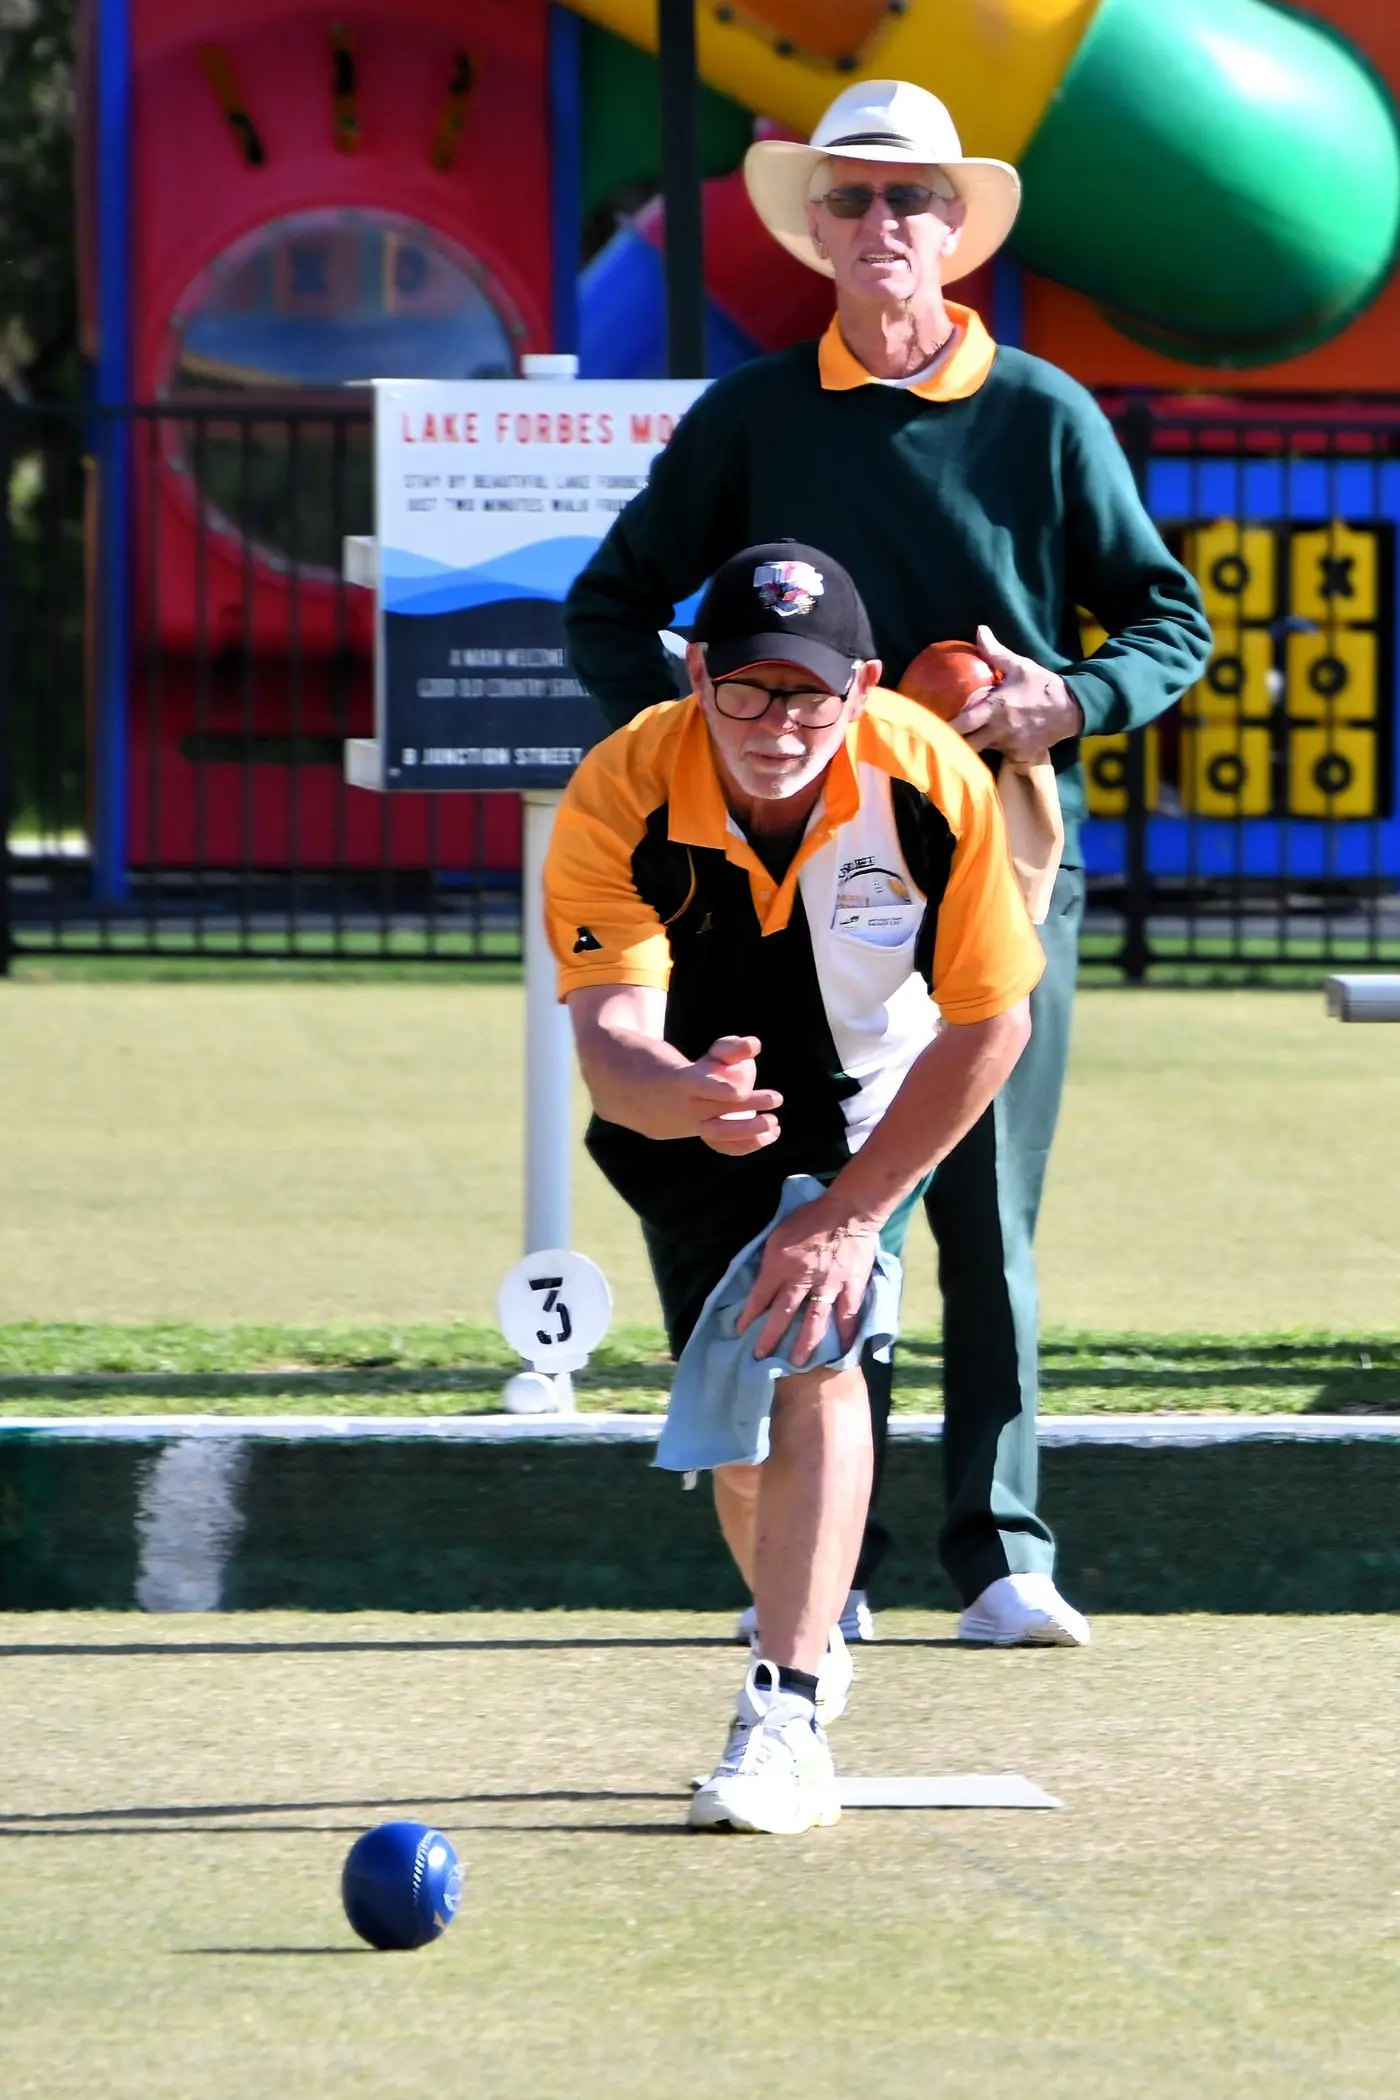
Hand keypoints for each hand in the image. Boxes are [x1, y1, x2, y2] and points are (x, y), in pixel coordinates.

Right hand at [683, 1035, 782, 1155]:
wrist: (669, 1095)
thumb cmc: (704, 1070)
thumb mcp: (714, 1054)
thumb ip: (734, 1048)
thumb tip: (755, 1045)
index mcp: (686, 1081)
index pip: (701, 1087)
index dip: (718, 1091)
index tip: (740, 1093)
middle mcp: (690, 1107)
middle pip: (716, 1110)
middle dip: (748, 1106)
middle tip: (777, 1098)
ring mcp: (697, 1126)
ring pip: (719, 1134)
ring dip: (749, 1131)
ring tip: (775, 1123)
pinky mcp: (707, 1137)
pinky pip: (725, 1146)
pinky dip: (749, 1144)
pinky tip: (771, 1135)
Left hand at [736, 1195, 880, 1363]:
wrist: (849, 1209)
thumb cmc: (811, 1216)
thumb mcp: (779, 1232)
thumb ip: (770, 1257)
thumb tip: (762, 1277)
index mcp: (781, 1264)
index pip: (760, 1296)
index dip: (748, 1315)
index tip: (740, 1331)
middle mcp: (802, 1279)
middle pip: (783, 1314)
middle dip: (769, 1337)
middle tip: (760, 1356)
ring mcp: (829, 1286)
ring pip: (814, 1321)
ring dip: (804, 1344)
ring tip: (798, 1362)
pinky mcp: (851, 1287)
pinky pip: (847, 1314)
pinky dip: (845, 1332)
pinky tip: (843, 1349)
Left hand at [950, 625, 1083, 764]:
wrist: (1072, 709)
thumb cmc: (1043, 686)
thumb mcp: (1019, 666)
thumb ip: (996, 652)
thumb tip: (979, 630)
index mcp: (995, 708)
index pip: (963, 724)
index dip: (945, 728)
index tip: (930, 727)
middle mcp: (999, 731)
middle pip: (967, 746)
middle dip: (954, 745)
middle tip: (941, 739)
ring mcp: (1010, 746)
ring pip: (982, 751)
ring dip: (974, 746)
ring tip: (964, 741)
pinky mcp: (1020, 756)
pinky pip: (1000, 756)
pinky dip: (995, 751)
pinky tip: (993, 743)